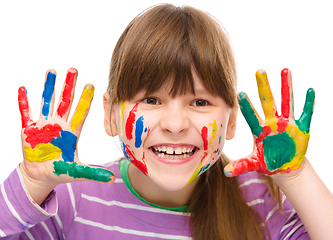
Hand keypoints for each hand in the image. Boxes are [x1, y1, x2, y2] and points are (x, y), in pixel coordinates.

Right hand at [19, 68, 114, 188]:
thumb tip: (112, 178)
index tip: (92, 85)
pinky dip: (24, 102)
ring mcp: (44, 125)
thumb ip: (93, 173)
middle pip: (65, 101)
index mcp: (72, 132)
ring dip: (48, 87)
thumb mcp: (77, 172)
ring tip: (52, 71)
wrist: (41, 175)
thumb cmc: (60, 171)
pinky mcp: (28, 129)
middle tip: (74, 70)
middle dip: (69, 86)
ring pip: (47, 102)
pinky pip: (25, 113)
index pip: (80, 112)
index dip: (85, 100)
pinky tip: (24, 88)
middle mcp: (59, 124)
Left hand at [224, 68, 314, 176]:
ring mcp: (287, 123)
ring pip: (286, 102)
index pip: (251, 115)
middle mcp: (272, 122)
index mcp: (259, 130)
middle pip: (267, 101)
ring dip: (286, 86)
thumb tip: (225, 172)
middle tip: (259, 70)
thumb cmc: (267, 162)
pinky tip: (310, 89)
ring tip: (285, 69)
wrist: (283, 165)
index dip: (246, 105)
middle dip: (264, 87)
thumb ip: (241, 165)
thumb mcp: (253, 163)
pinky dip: (309, 103)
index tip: (238, 93)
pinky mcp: (301, 127)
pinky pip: (306, 114)